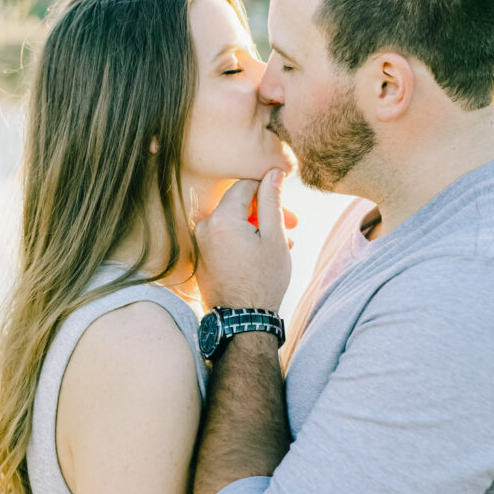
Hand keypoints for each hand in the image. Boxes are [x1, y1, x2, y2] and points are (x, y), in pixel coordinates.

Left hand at [195, 169, 291, 310]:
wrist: (242, 320)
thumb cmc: (263, 280)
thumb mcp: (274, 237)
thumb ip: (272, 201)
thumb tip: (273, 172)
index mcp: (222, 218)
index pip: (245, 185)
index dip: (268, 189)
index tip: (286, 202)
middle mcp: (204, 226)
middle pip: (239, 204)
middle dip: (266, 210)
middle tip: (292, 224)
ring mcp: (200, 242)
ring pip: (234, 221)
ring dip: (258, 226)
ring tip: (283, 243)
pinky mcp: (201, 255)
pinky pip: (225, 236)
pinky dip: (243, 238)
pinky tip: (264, 252)